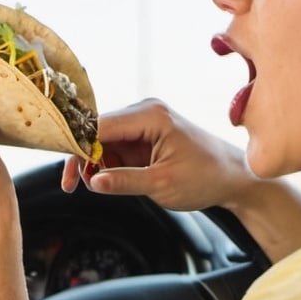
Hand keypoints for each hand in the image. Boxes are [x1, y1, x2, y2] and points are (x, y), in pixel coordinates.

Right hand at [62, 98, 253, 211]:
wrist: (234, 178)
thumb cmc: (206, 177)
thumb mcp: (162, 184)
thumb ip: (124, 182)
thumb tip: (92, 182)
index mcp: (150, 116)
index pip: (99, 125)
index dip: (78, 147)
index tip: (66, 171)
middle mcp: (143, 112)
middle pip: (95, 131)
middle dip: (83, 158)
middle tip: (73, 186)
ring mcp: (142, 123)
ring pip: (101, 140)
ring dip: (93, 163)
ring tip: (94, 187)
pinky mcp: (142, 136)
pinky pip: (113, 147)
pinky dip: (105, 164)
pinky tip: (105, 181)